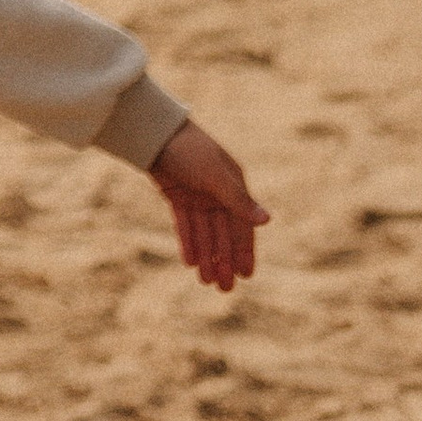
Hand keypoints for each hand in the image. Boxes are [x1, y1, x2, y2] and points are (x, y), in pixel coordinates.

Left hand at [150, 121, 268, 290]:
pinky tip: (189, 262)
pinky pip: (185, 224)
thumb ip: (238, 200)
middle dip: (224, 261)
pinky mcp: (176, 196)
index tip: (246, 276)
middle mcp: (217, 192)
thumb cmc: (189, 149)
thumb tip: (267, 220)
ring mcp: (196, 195)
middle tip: (224, 289)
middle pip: (223, 233)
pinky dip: (188, 242)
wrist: (153, 131)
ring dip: (206, 256)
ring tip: (205, 281)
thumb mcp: (214, 176)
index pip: (242, 225)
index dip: (244, 251)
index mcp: (233, 185)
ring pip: (204, 233)